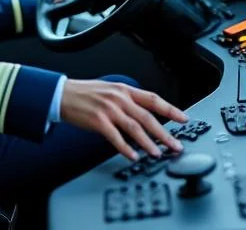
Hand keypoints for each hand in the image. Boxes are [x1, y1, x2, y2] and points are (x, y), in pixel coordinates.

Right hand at [60, 79, 188, 160]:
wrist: (62, 94)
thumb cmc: (85, 93)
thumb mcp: (110, 90)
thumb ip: (127, 100)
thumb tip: (145, 114)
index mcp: (125, 90)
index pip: (153, 99)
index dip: (171, 109)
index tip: (184, 118)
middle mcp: (120, 98)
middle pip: (148, 117)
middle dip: (164, 133)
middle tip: (175, 145)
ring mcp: (109, 109)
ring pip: (135, 128)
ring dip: (148, 143)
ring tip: (157, 153)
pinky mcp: (98, 121)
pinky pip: (115, 137)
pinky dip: (125, 147)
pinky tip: (132, 156)